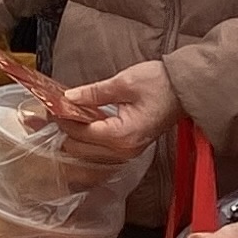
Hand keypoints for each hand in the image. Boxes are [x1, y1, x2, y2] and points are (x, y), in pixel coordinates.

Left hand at [61, 58, 180, 161]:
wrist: (186, 89)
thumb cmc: (160, 83)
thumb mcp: (124, 83)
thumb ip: (93, 93)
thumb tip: (68, 98)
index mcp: (121, 135)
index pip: (80, 133)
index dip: (62, 118)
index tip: (51, 104)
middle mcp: (124, 150)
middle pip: (79, 149)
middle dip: (65, 130)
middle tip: (54, 110)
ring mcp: (128, 153)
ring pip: (87, 155)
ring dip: (73, 137)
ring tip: (65, 117)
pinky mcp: (129, 149)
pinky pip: (99, 153)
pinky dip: (86, 141)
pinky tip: (81, 125)